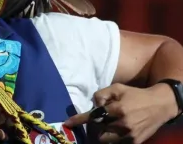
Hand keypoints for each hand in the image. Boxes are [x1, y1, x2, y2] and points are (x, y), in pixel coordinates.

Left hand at [64, 83, 178, 142]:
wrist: (159, 105)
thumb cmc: (135, 94)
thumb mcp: (117, 88)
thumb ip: (102, 94)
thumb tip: (93, 106)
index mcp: (118, 109)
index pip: (93, 116)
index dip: (79, 120)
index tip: (67, 123)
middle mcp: (123, 124)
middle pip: (97, 130)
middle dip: (92, 127)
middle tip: (93, 122)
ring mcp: (129, 135)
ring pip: (105, 140)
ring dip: (100, 134)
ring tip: (102, 127)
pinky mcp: (134, 142)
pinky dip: (111, 139)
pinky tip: (112, 131)